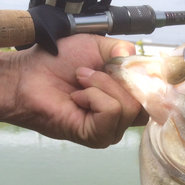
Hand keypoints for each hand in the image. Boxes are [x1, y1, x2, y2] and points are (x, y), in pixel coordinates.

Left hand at [0, 34, 147, 147]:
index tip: (130, 69)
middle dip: (117, 81)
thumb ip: (122, 49)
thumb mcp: (96, 47)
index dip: (146, 82)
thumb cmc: (58, 64)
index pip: (153, 97)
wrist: (31, 77)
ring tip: (80, 85)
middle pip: (144, 103)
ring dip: (101, 87)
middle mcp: (122, 118)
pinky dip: (94, 98)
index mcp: (126, 97)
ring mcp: (111, 130)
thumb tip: (136, 59)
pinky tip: (78, 99)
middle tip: (89, 74)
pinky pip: (112, 112)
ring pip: (129, 107)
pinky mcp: (99, 136)